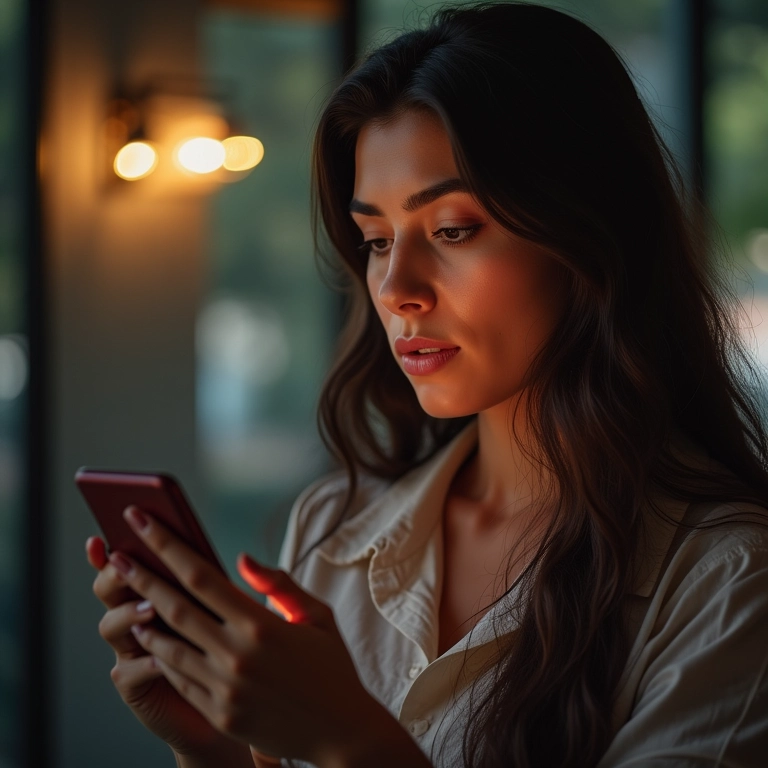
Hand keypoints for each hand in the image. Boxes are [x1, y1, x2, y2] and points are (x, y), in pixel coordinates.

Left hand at [108, 505, 393, 766]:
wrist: (341, 731)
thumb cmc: (331, 667)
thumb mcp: (316, 615)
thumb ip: (277, 583)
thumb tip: (239, 558)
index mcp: (261, 624)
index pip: (200, 576)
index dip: (167, 546)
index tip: (142, 522)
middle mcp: (237, 656)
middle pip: (175, 608)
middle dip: (141, 577)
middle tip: (116, 556)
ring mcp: (224, 689)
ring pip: (168, 647)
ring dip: (143, 620)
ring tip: (124, 599)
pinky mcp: (220, 714)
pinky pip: (180, 679)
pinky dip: (162, 656)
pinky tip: (151, 640)